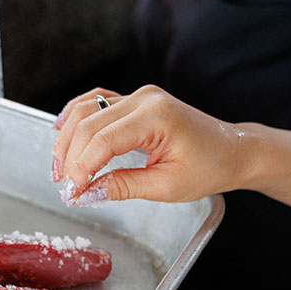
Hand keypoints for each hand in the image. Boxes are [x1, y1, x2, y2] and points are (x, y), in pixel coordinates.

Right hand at [52, 85, 244, 203]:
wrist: (231, 150)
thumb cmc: (208, 167)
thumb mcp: (166, 187)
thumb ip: (123, 187)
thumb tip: (87, 193)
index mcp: (156, 117)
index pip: (104, 141)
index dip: (82, 168)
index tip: (72, 192)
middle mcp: (144, 99)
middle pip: (89, 123)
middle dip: (70, 157)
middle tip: (65, 187)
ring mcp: (138, 96)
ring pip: (86, 110)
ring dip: (67, 139)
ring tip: (59, 169)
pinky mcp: (134, 101)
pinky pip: (96, 102)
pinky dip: (76, 117)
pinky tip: (61, 131)